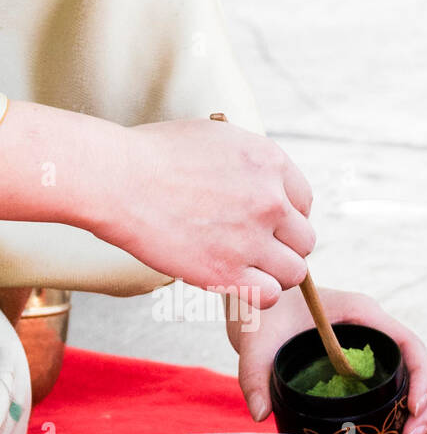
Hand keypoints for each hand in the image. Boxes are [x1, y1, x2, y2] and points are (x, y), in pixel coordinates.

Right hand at [97, 117, 315, 306]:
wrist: (115, 178)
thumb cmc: (153, 156)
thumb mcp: (216, 138)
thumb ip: (251, 163)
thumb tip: (269, 181)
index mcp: (269, 161)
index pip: (304, 201)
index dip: (287, 216)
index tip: (265, 223)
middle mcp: (270, 199)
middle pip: (304, 239)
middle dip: (283, 246)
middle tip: (254, 248)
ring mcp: (251, 237)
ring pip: (294, 271)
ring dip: (275, 274)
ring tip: (247, 268)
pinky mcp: (228, 271)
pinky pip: (270, 295)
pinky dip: (258, 294)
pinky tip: (237, 283)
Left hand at [228, 287, 426, 433]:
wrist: (257, 305)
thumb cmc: (262, 312)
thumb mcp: (256, 340)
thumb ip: (254, 374)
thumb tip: (261, 415)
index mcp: (363, 315)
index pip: (411, 346)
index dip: (421, 379)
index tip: (411, 410)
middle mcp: (376, 333)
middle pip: (422, 371)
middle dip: (425, 410)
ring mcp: (373, 353)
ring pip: (414, 386)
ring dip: (420, 421)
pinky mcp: (365, 371)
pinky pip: (395, 394)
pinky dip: (402, 421)